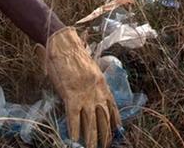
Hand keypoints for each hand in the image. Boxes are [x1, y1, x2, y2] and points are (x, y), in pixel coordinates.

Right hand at [39, 27, 121, 147]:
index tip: (118, 132)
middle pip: (104, 120)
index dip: (116, 121)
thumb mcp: (89, 69)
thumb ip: (92, 84)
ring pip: (91, 124)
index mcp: (102, 85)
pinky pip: (74, 119)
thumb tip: (91, 94)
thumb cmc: (74, 55)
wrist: (64, 45)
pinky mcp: (71, 97)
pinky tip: (74, 141)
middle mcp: (97, 93)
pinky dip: (75, 132)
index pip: (113, 107)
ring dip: (92, 139)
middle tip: (105, 145)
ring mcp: (85, 96)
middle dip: (105, 135)